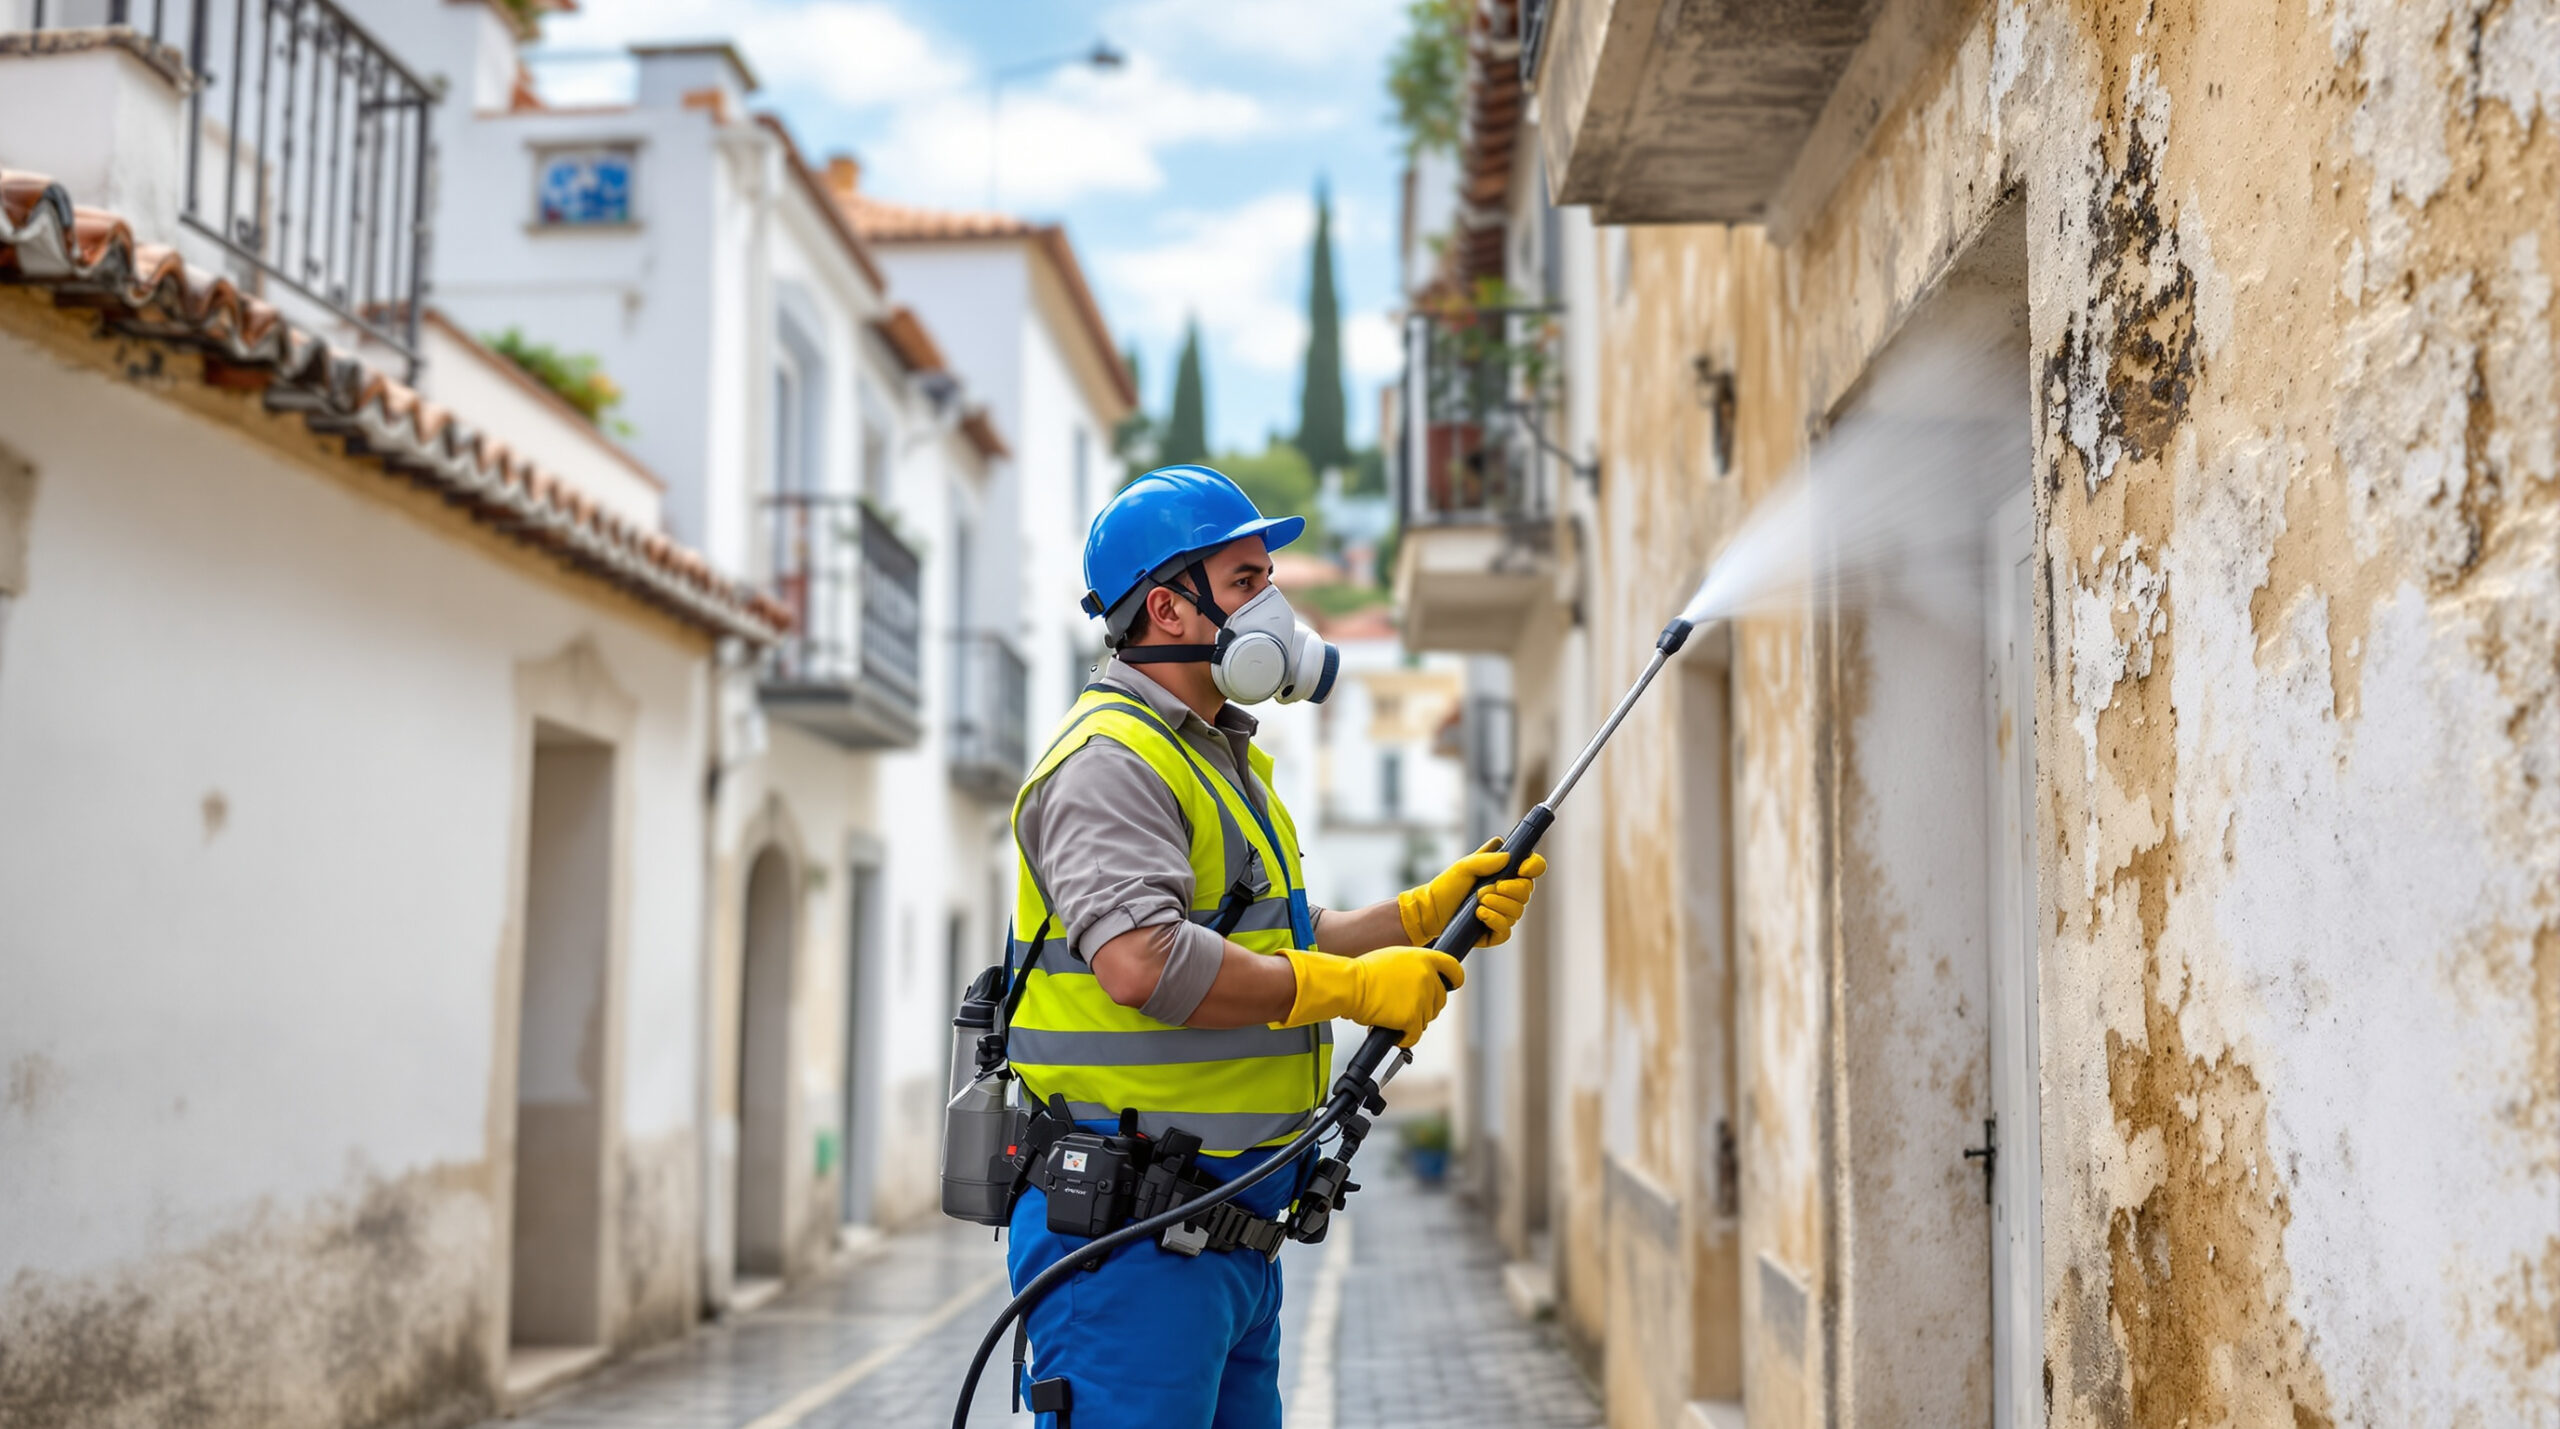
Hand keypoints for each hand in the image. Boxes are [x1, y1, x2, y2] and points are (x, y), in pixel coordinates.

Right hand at [1275, 947, 1465, 1047]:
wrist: (1350, 985)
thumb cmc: (1363, 972)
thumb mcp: (1394, 958)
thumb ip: (1413, 966)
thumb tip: (1420, 980)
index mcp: (1424, 958)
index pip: (1453, 968)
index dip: (1455, 979)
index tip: (1453, 984)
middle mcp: (1427, 977)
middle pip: (1440, 999)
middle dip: (1427, 1006)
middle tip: (1408, 1008)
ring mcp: (1422, 998)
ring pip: (1427, 1018)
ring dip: (1413, 1021)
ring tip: (1394, 1018)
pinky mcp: (1412, 1018)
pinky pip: (1415, 1035)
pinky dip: (1406, 1038)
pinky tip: (1397, 1036)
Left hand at [1397, 839, 1549, 946]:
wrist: (1431, 911)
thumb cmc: (1447, 885)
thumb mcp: (1464, 866)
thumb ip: (1485, 859)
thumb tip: (1508, 858)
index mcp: (1506, 872)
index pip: (1533, 867)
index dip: (1534, 866)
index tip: (1521, 869)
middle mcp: (1509, 893)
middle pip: (1527, 891)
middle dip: (1510, 890)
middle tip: (1486, 890)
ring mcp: (1504, 913)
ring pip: (1517, 911)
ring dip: (1498, 905)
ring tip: (1478, 902)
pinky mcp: (1496, 932)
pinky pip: (1507, 930)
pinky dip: (1495, 921)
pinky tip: (1480, 915)